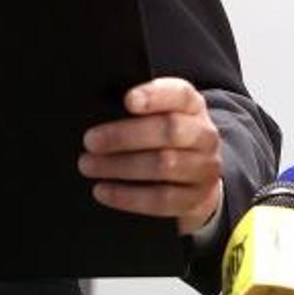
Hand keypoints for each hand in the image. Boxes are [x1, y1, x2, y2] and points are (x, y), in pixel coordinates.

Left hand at [79, 77, 222, 234]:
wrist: (196, 176)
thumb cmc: (164, 136)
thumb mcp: (160, 114)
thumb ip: (136, 108)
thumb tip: (97, 109)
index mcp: (192, 106)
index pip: (179, 94)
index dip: (154, 96)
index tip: (127, 100)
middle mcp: (203, 135)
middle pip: (169, 131)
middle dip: (125, 136)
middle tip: (90, 141)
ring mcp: (204, 168)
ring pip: (164, 165)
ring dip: (120, 166)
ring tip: (89, 165)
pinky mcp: (195, 199)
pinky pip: (161, 200)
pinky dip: (127, 196)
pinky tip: (103, 190)